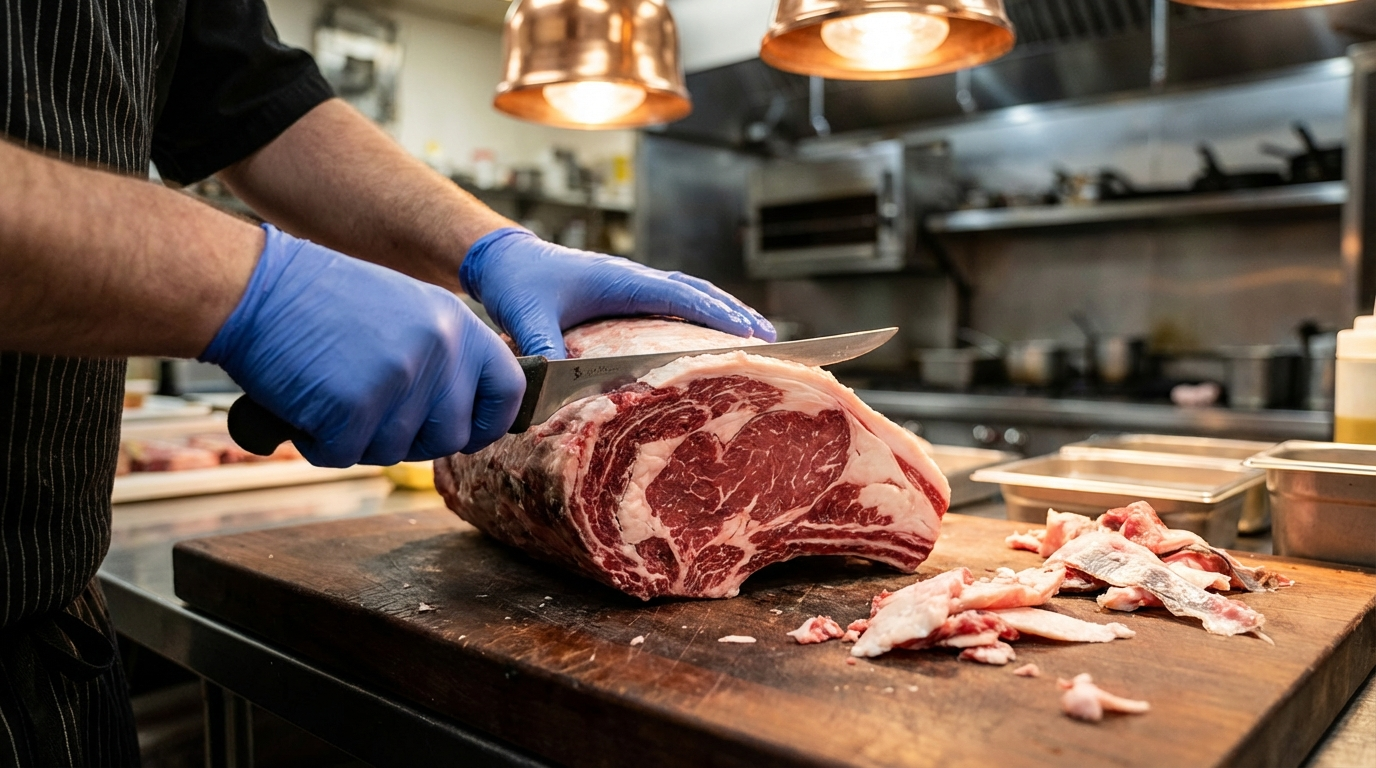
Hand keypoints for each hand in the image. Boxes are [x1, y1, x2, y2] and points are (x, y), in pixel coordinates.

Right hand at [202, 225, 524, 466]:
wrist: (255, 288)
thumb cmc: (320, 302)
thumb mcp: (406, 312)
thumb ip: (442, 357)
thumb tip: (462, 414)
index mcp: (457, 324)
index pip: (508, 391)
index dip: (488, 422)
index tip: (465, 431)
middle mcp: (439, 351)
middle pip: (452, 436)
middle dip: (412, 440)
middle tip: (369, 413)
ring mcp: (400, 379)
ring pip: (396, 451)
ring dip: (358, 438)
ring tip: (330, 394)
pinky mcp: (355, 406)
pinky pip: (345, 455)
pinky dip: (319, 443)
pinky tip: (305, 405)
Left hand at [458, 228, 774, 358]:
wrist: (502, 257)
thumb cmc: (517, 282)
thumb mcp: (525, 317)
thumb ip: (540, 348)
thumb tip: (549, 383)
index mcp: (620, 281)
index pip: (681, 297)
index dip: (718, 315)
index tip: (750, 333)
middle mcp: (632, 279)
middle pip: (697, 293)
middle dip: (735, 314)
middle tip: (770, 338)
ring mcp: (630, 285)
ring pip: (688, 294)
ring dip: (722, 311)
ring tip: (753, 335)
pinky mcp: (622, 294)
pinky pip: (671, 302)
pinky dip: (697, 313)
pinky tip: (705, 334)